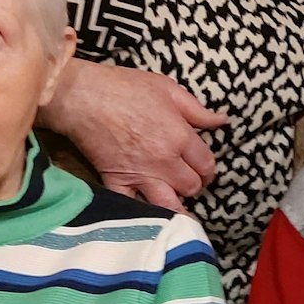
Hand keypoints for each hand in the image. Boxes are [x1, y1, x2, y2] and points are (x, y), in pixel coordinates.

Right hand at [40, 59, 227, 209]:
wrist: (81, 96)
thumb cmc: (125, 87)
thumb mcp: (168, 89)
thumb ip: (197, 110)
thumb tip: (222, 121)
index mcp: (180, 137)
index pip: (206, 164)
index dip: (209, 168)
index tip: (204, 169)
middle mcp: (164, 161)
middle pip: (191, 186)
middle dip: (194, 185)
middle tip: (189, 180)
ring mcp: (139, 175)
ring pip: (169, 204)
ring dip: (177, 207)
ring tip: (178, 206)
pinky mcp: (115, 181)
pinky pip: (132, 207)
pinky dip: (142, 214)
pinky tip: (150, 216)